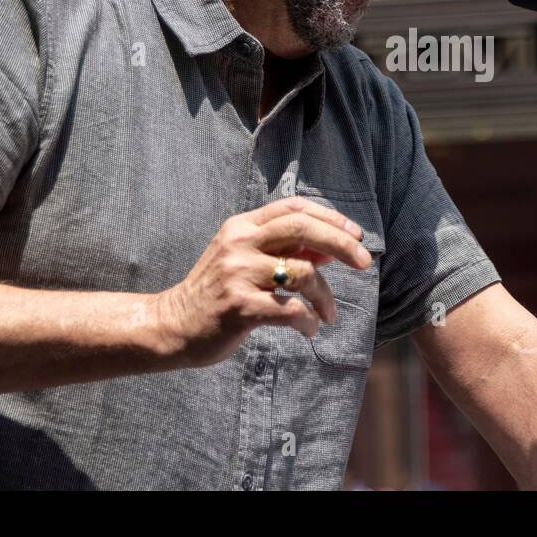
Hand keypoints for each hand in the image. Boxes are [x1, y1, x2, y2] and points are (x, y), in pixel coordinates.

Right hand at [153, 196, 371, 367]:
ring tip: (329, 314)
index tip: (357, 234)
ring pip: (303, 273)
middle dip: (342, 243)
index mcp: (243, 226)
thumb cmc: (217, 293)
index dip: (331, 217)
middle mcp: (240, 243)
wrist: (172, 325)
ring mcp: (238, 274)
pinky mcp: (240, 307)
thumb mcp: (245, 261)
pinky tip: (310, 329)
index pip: (295, 208)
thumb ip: (284, 251)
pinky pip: (291, 310)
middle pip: (302, 229)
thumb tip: (331, 250)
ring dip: (326, 297)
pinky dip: (309, 321)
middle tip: (365, 261)